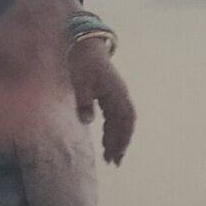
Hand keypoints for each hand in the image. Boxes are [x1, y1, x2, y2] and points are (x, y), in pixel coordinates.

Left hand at [69, 36, 137, 165]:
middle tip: (113, 162)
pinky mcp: (107, 93)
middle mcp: (119, 95)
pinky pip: (113, 115)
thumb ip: (84, 102)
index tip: (116, 154)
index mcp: (116, 93)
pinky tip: (104, 138)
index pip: (126, 119)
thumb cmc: (81, 61)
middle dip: (120, 142)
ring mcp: (115, 94)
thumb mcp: (79, 82)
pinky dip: (110, 129)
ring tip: (109, 156)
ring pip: (119, 120)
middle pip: (125, 123)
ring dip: (116, 137)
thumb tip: (88, 121)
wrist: (81, 43)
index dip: (123, 138)